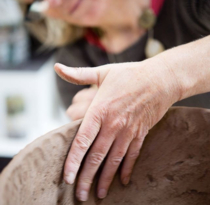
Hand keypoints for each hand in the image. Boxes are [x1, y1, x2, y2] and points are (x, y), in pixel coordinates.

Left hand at [54, 58, 180, 201]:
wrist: (160, 79)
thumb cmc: (130, 74)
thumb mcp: (103, 72)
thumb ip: (78, 74)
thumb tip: (57, 68)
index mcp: (100, 110)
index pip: (82, 141)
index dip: (73, 161)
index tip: (67, 178)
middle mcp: (113, 124)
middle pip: (97, 156)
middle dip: (86, 177)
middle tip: (79, 196)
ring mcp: (128, 131)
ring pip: (114, 160)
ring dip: (105, 179)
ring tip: (97, 195)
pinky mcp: (140, 133)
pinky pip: (132, 155)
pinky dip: (127, 169)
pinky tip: (122, 181)